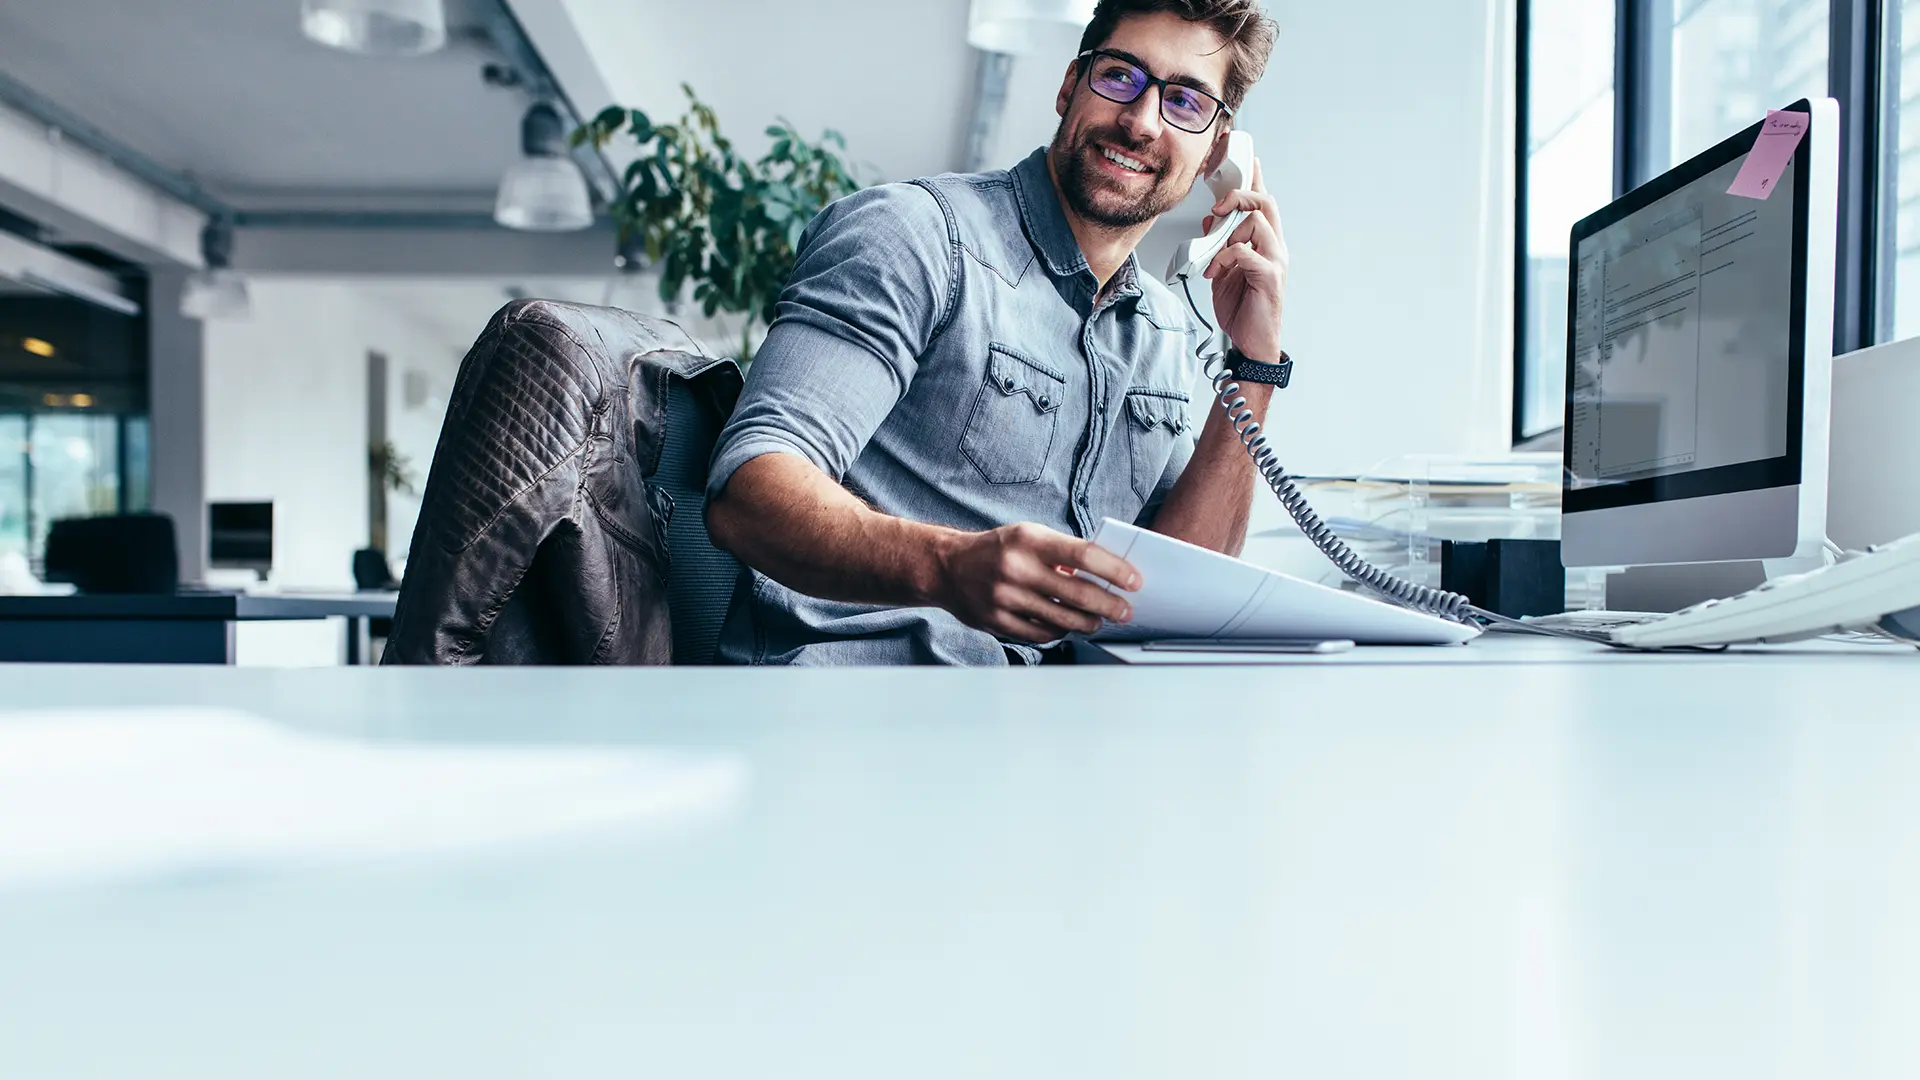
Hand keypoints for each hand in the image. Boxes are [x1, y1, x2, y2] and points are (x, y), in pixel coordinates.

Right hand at [934, 522, 1140, 643]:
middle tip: (1125, 611)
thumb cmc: (998, 549)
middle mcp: (1017, 569)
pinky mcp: (997, 622)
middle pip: (1078, 594)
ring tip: (1098, 620)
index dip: (1114, 570)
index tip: (1134, 581)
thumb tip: (1105, 573)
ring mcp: (1005, 598)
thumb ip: (1064, 553)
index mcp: (1029, 540)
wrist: (948, 567)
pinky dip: (1060, 631)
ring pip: (1062, 619)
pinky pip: (1041, 634)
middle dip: (1110, 605)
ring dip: (1088, 622)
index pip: (1084, 555)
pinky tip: (1067, 626)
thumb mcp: (1029, 536)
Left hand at [1199, 154, 1288, 362]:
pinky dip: (1226, 256)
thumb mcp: (1222, 270)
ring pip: (1256, 223)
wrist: (1250, 344)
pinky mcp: (1270, 277)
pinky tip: (1217, 270)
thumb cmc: (1241, 309)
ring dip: (1228, 234)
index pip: (1263, 201)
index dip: (1255, 177)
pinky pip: (1247, 252)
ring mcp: (1276, 261)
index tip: (1246, 156)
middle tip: (1217, 207)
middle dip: (1239, 196)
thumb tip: (1209, 221)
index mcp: (1265, 242)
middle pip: (1265, 202)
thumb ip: (1219, 245)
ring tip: (1215, 257)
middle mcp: (1275, 247)